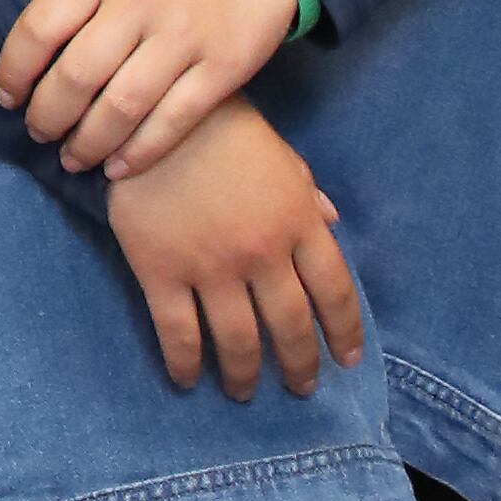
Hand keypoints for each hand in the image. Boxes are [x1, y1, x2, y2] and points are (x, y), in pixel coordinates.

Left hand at [0, 0, 300, 174]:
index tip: (5, 95)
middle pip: (77, 75)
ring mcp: (182, 40)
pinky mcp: (220, 71)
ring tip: (71, 158)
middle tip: (37, 132)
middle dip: (47, 115)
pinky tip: (117, 167)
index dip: (14, 68)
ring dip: (87, 142)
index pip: (40, 26)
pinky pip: (173, 121)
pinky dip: (140, 152)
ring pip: (121, 106)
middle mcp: (139, 4)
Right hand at [102, 98, 364, 398]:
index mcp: (298, 222)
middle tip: (300, 388)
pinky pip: (179, 333)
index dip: (344, 332)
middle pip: (290, 327)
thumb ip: (305, 192)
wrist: (153, 108)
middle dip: (299, 366)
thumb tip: (332, 222)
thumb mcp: (278, 153)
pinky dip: (185, 364)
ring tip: (245, 392)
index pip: (335, 292)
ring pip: (238, 341)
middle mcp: (262, 253)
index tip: (347, 360)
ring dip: (245, 375)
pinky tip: (188, 380)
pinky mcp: (161, 271)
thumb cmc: (222, 125)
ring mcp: (212, 266)